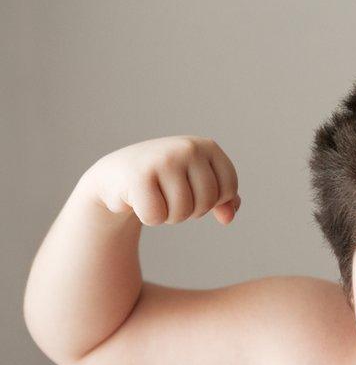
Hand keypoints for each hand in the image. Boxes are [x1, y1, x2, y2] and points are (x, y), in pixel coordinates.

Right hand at [85, 136, 240, 225]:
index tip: (195, 192)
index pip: (229, 189)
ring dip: (169, 215)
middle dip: (190, 210)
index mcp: (208, 147)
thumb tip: (228, 218)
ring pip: (182, 212)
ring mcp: (164, 160)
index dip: (215, 201)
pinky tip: (139, 200)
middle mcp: (188, 148)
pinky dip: (149, 217)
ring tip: (156, 197)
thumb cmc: (165, 181)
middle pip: (207, 202)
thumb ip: (224, 200)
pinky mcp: (139, 176)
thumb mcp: (200, 184)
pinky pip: (156, 216)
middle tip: (170, 196)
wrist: (117, 176)